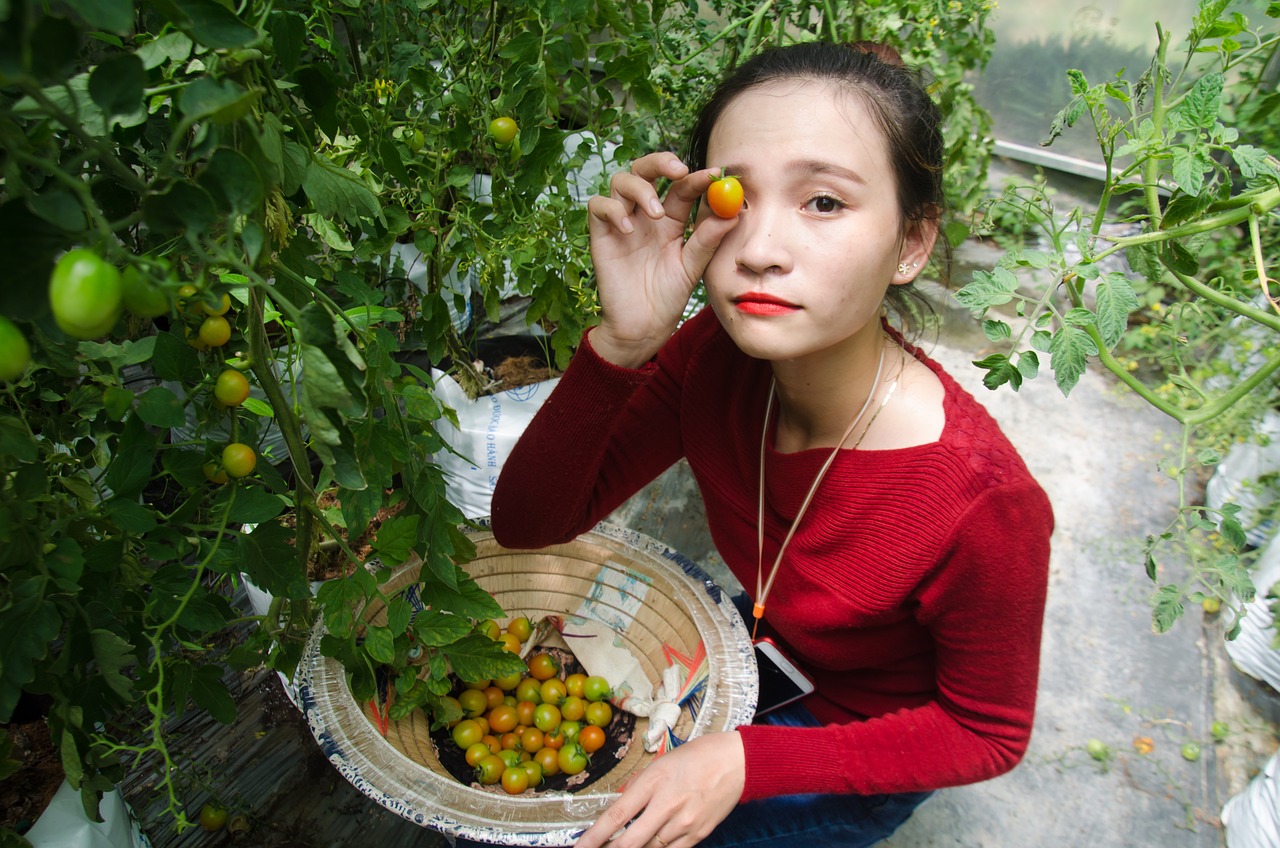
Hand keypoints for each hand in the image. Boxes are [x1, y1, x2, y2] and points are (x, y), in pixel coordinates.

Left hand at [573, 731, 744, 847]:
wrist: (738, 762)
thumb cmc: (701, 756)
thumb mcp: (662, 761)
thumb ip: (638, 784)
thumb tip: (620, 800)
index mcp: (655, 780)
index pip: (617, 815)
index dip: (594, 836)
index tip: (580, 847)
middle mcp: (668, 804)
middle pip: (631, 841)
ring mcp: (684, 822)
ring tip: (627, 844)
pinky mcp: (699, 834)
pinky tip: (652, 846)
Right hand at [586, 152, 738, 367]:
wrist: (643, 327)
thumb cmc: (668, 298)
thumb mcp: (692, 268)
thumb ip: (707, 240)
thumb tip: (733, 212)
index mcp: (671, 220)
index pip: (681, 186)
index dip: (697, 177)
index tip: (714, 174)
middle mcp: (645, 216)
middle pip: (646, 170)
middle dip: (661, 162)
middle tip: (678, 170)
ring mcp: (622, 223)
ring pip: (621, 180)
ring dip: (640, 189)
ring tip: (656, 214)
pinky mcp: (601, 235)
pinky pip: (598, 205)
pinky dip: (613, 209)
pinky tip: (627, 229)